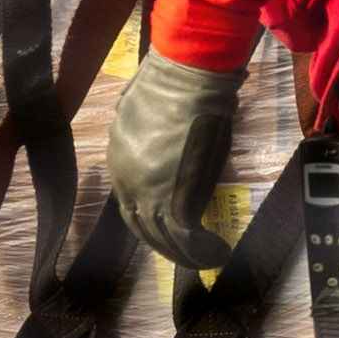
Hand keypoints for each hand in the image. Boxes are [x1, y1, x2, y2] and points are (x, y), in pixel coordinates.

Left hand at [108, 50, 244, 265]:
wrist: (184, 80)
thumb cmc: (171, 85)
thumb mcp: (146, 113)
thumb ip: (154, 134)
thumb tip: (170, 132)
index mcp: (119, 161)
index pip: (129, 203)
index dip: (149, 220)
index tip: (169, 227)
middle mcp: (126, 182)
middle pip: (143, 227)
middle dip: (166, 244)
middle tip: (190, 253)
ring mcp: (148, 193)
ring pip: (164, 239)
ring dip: (187, 254)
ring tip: (211, 257)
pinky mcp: (175, 199)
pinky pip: (187, 238)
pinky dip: (203, 250)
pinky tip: (219, 252)